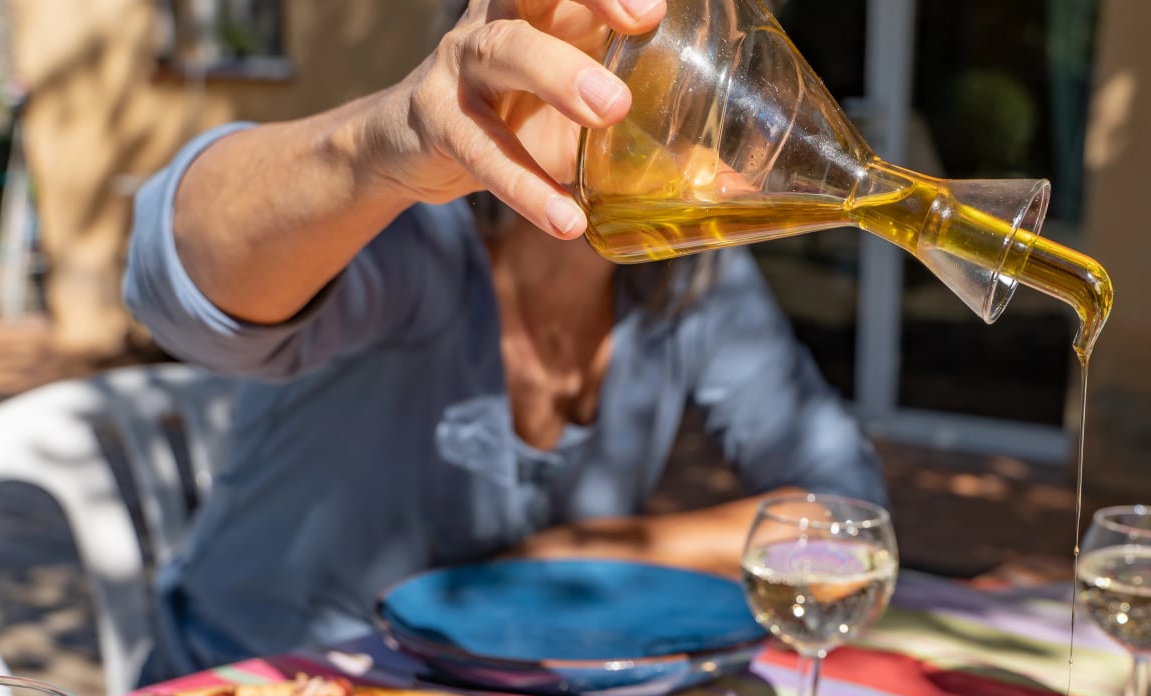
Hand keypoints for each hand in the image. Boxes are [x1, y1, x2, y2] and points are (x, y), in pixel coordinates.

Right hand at [359, 0, 661, 237]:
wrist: (414, 147)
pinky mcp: (437, 118)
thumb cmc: (516, 120)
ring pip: (504, 50)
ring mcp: (462, 63)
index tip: (659, 5)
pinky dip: (522, 184)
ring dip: (557, 74)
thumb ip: (650, 140)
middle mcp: (500, 18)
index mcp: (545, 8)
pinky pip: (479, 147)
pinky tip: (565, 218)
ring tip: (610, 110)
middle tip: (646, 21)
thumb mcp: (582, 119)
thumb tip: (736, 184)